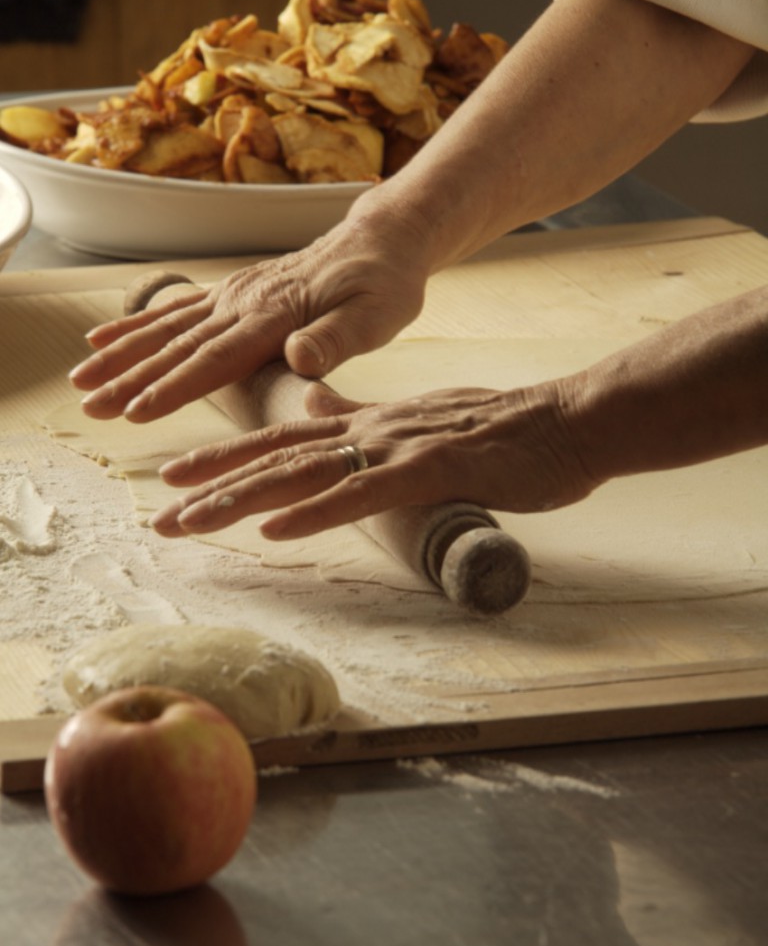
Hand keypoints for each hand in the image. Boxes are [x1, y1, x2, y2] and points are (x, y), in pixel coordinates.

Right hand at [68, 207, 429, 422]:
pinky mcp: (232, 293)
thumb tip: (300, 357)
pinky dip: (137, 324)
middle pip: (178, 346)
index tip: (137, 411)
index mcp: (275, 316)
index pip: (216, 359)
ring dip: (122, 354)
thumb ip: (336, 339)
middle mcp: (244, 302)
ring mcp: (233, 295)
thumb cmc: (383, 285)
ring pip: (166, 328)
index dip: (175, 387)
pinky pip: (176, 310)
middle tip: (90, 406)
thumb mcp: (377, 316)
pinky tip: (103, 336)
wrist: (381, 240)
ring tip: (81, 378)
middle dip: (130, 377)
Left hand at [149, 380, 596, 540]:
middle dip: (213, 485)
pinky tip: (276, 530)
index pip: (283, 440)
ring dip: (243, 498)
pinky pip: (362, 495)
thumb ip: (366, 421)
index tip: (179, 478)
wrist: (569, 422)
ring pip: (304, 474)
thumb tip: (316, 415)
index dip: (227, 457)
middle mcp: (373, 429)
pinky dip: (315, 512)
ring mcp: (399, 448)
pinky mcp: (431, 470)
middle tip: (160, 512)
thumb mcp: (424, 421)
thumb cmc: (506, 429)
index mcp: (371, 423)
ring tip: (192, 519)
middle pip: (276, 457)